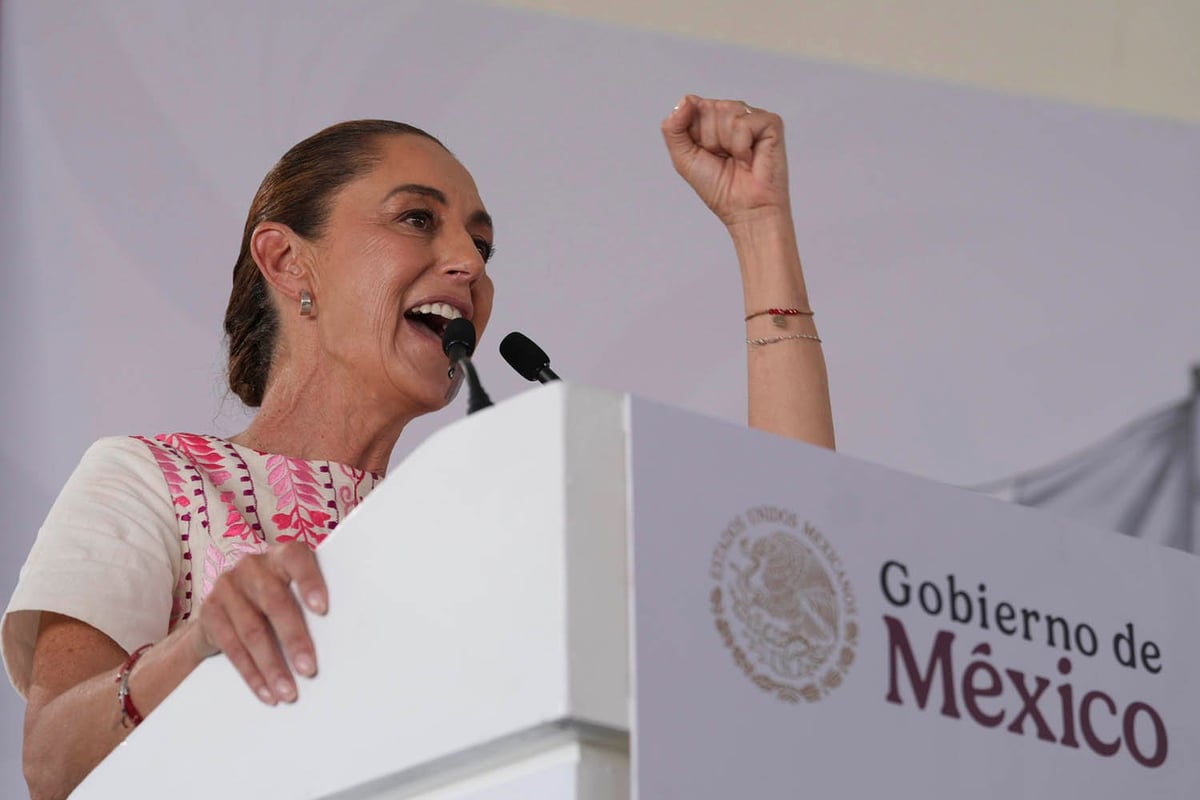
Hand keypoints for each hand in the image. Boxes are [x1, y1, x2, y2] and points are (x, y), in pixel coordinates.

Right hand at [187, 542, 327, 703]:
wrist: (223, 609)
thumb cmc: (274, 601)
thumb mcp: (292, 593)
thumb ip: (310, 604)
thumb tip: (345, 640)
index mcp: (280, 556)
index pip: (296, 559)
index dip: (310, 581)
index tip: (322, 609)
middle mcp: (252, 566)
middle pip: (274, 603)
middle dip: (293, 640)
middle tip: (309, 669)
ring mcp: (227, 587)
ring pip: (252, 631)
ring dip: (272, 666)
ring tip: (288, 692)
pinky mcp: (209, 611)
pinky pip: (232, 647)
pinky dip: (252, 674)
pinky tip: (266, 692)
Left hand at [661, 95, 790, 227]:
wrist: (744, 209)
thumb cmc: (718, 188)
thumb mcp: (683, 157)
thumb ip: (673, 128)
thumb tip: (685, 100)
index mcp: (711, 119)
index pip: (692, 104)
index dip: (693, 133)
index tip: (704, 153)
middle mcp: (732, 113)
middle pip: (708, 107)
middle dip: (709, 139)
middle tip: (723, 158)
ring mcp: (752, 116)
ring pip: (725, 111)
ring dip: (725, 143)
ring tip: (736, 159)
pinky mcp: (771, 123)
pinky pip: (743, 123)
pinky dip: (741, 147)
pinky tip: (749, 159)